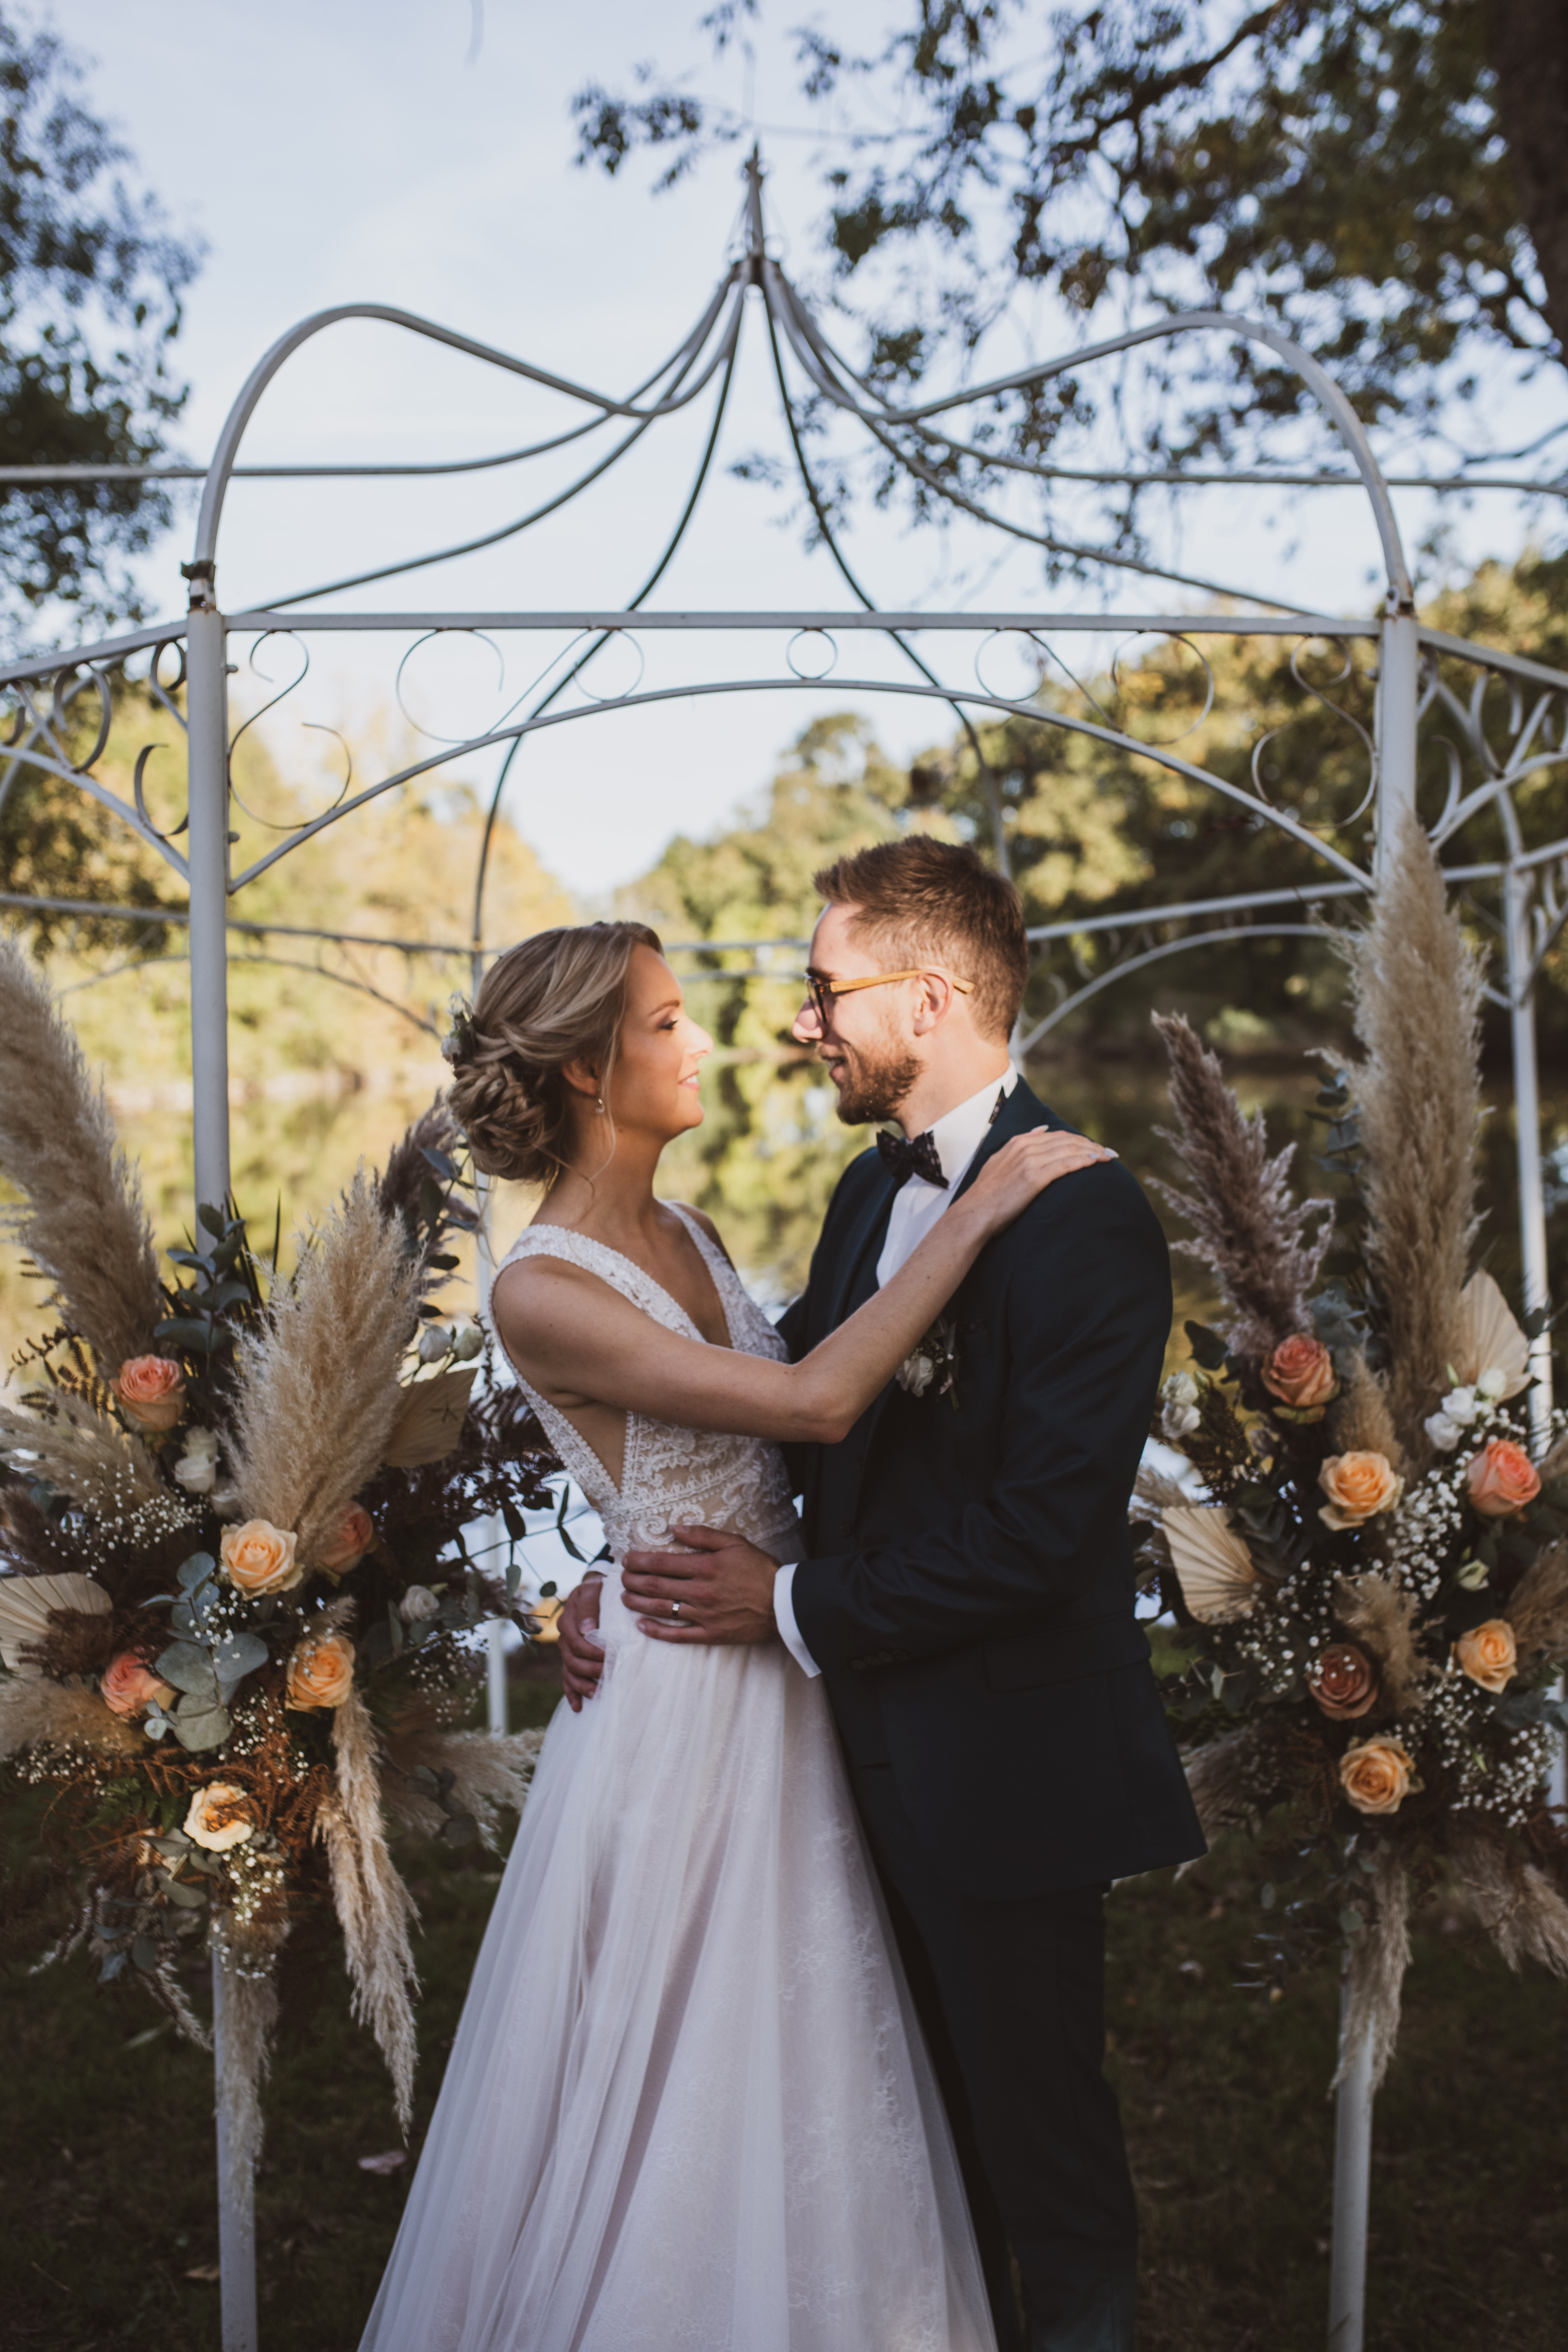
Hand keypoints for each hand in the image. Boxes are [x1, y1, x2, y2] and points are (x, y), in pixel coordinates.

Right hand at [557, 1575, 605, 1711]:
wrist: (595, 1591)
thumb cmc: (598, 1590)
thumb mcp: (593, 1590)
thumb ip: (589, 1607)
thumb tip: (587, 1629)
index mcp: (568, 1621)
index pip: (577, 1643)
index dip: (594, 1652)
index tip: (612, 1656)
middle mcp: (564, 1638)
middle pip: (573, 1661)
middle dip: (592, 1670)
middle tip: (612, 1674)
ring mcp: (566, 1651)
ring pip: (569, 1673)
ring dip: (583, 1685)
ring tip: (599, 1693)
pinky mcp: (570, 1660)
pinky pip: (566, 1679)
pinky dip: (571, 1694)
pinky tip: (578, 1707)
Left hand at [620, 1525, 779, 1645]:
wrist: (785, 1604)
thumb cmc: (761, 1570)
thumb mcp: (735, 1543)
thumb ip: (703, 1535)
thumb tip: (673, 1528)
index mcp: (705, 1567)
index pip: (662, 1563)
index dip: (640, 1561)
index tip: (627, 1559)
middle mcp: (700, 1592)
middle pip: (655, 1587)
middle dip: (633, 1582)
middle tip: (621, 1579)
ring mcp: (703, 1615)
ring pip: (662, 1610)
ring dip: (638, 1604)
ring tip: (624, 1599)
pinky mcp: (710, 1634)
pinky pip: (678, 1636)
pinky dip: (657, 1632)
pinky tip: (642, 1626)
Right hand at [961, 1128, 1114, 1237]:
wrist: (975, 1212)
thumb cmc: (987, 1194)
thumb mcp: (1000, 1161)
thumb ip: (1020, 1145)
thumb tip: (1041, 1131)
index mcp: (1018, 1142)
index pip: (1057, 1135)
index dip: (1078, 1139)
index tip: (1093, 1146)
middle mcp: (1025, 1147)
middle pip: (1067, 1140)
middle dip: (1091, 1144)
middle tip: (1109, 1152)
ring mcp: (1030, 1160)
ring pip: (1069, 1149)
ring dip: (1092, 1151)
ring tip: (1109, 1157)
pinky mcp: (1034, 1177)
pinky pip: (1065, 1164)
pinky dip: (1083, 1161)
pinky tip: (1095, 1162)